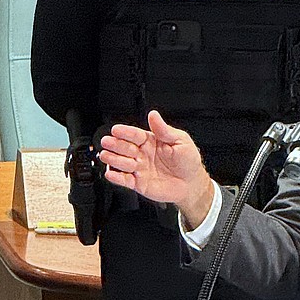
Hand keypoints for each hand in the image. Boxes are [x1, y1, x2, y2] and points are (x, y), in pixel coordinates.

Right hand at [99, 110, 214, 227]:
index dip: (125, 132)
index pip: (135, 134)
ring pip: (122, 163)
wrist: (192, 183)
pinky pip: (125, 180)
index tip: (116, 130)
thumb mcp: (180, 140)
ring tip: (106, 156)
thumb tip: (153, 115)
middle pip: (124, 147)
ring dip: (113, 159)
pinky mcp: (139, 183)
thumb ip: (164, 129)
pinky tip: (111, 173)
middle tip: (107, 142)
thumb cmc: (188, 161)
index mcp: (150, 141)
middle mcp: (142, 154)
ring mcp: (139, 168)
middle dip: (115, 144)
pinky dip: (116, 178)